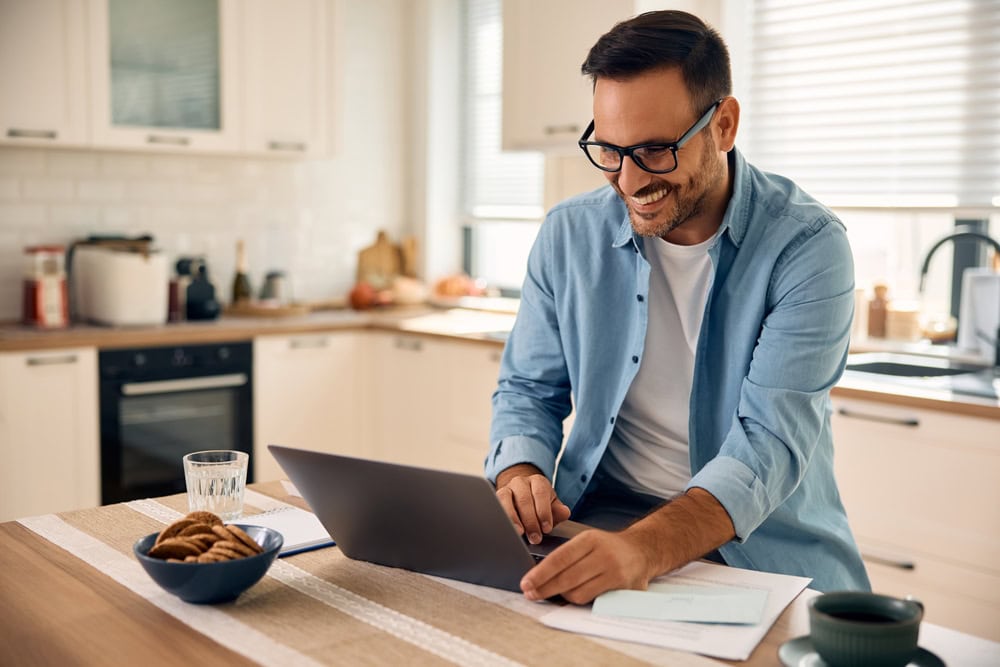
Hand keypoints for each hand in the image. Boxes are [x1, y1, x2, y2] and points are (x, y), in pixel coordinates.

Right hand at [495, 464, 570, 543]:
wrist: (522, 498)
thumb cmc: (539, 506)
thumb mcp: (551, 507)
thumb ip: (558, 511)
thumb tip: (564, 512)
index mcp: (538, 481)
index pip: (541, 493)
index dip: (544, 512)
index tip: (546, 528)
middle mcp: (520, 482)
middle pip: (524, 499)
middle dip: (530, 521)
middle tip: (535, 538)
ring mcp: (506, 488)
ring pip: (506, 499)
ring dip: (513, 518)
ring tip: (519, 533)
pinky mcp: (495, 498)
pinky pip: (495, 505)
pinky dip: (500, 517)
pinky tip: (505, 529)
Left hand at [519, 529, 653, 604]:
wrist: (642, 551)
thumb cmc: (608, 548)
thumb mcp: (588, 541)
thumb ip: (567, 554)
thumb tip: (537, 573)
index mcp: (590, 539)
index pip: (560, 558)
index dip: (540, 573)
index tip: (526, 583)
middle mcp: (603, 554)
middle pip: (567, 578)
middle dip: (545, 589)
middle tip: (531, 594)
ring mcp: (614, 572)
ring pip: (578, 593)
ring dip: (562, 596)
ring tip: (556, 592)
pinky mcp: (622, 589)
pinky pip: (592, 600)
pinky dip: (579, 600)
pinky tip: (573, 595)